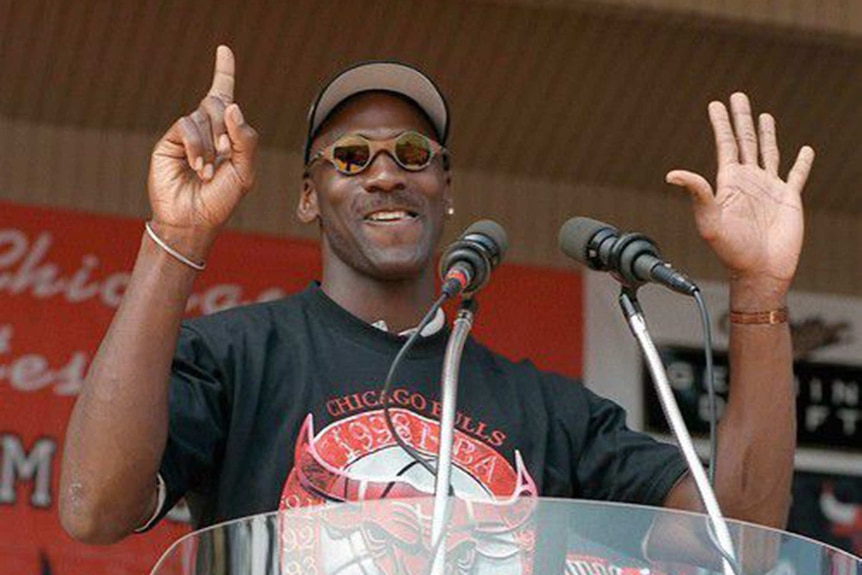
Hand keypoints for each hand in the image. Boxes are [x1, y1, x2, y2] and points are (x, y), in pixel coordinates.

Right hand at [147, 45, 258, 253]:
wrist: (193, 221)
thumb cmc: (221, 200)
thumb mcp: (244, 172)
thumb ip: (244, 140)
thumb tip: (232, 106)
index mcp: (228, 135)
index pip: (225, 96)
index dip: (224, 71)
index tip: (223, 48)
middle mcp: (207, 129)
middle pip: (218, 102)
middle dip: (226, 126)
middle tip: (226, 154)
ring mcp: (188, 134)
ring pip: (203, 115)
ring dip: (211, 144)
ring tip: (208, 172)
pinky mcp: (170, 141)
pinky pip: (186, 126)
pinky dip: (197, 146)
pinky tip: (198, 167)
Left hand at [666, 93, 813, 298]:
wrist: (759, 271)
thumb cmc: (732, 251)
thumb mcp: (709, 220)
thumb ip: (697, 193)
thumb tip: (673, 174)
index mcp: (729, 182)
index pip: (725, 145)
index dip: (721, 124)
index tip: (716, 103)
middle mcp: (748, 181)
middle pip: (745, 141)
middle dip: (741, 118)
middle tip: (737, 96)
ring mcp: (769, 189)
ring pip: (768, 152)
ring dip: (767, 133)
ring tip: (764, 115)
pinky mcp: (789, 199)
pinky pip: (797, 175)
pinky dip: (802, 162)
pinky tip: (805, 150)